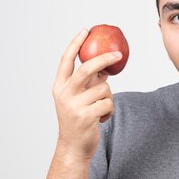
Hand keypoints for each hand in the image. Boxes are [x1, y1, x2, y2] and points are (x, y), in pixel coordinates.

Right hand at [52, 29, 123, 159]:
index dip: (75, 44)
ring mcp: (74, 105)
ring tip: (100, 108)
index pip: (66, 60)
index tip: (85, 30)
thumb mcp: (77, 98)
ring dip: (108, 97)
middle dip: (104, 59)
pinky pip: (108, 103)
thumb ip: (87, 82)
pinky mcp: (85, 116)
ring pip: (104, 89)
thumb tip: (105, 64)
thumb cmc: (78, 119)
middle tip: (118, 54)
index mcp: (59, 86)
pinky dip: (110, 110)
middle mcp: (64, 94)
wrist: (73, 147)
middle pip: (87, 69)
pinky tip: (101, 118)